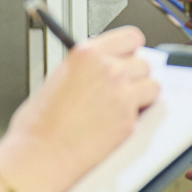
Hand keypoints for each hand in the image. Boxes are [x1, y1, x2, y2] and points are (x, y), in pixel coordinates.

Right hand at [0, 26, 158, 191]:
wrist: (40, 154)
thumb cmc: (39, 124)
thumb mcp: (58, 78)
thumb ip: (87, 67)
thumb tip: (106, 67)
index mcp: (87, 54)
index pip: (131, 38)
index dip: (131, 50)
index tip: (129, 58)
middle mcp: (108, 70)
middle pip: (144, 63)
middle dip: (135, 76)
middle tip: (122, 88)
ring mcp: (121, 94)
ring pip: (152, 86)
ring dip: (142, 96)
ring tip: (120, 107)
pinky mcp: (129, 120)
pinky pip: (146, 113)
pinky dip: (136, 118)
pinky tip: (114, 124)